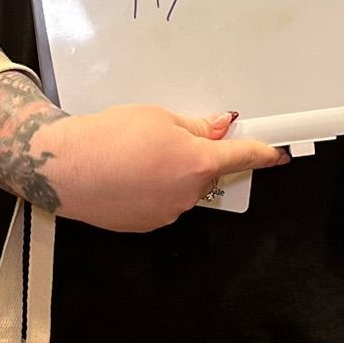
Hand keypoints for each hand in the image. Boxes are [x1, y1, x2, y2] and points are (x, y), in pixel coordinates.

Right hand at [45, 106, 285, 233]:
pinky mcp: (146, 224)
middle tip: (165, 138)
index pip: (241, 158)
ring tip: (136, 156)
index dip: (263, 154)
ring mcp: (168, 213)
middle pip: (207, 173)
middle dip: (196, 157)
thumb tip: (221, 129)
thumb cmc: (110, 136)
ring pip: (183, 188)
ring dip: (171, 173)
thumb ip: (196, 127)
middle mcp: (188, 194)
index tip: (278, 155)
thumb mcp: (158, 118)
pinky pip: (162, 202)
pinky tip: (127, 176)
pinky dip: (153, 189)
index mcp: (198, 163)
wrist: (65, 168)